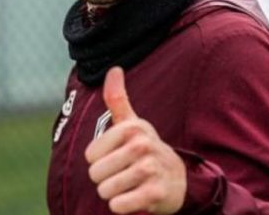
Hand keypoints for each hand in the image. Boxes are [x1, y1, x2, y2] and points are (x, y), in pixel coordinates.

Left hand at [85, 67, 186, 213]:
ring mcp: (150, 170)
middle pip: (96, 174)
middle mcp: (142, 146)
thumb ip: (117, 99)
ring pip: (106, 191)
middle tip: (122, 174)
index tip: (115, 157)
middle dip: (104, 180)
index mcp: (132, 128)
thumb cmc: (146, 149)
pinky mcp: (155, 194)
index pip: (90, 155)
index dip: (98, 160)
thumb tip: (114, 68)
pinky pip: (119, 205)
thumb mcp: (133, 123)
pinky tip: (134, 197)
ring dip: (112, 194)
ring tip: (128, 185)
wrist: (179, 179)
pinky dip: (121, 206)